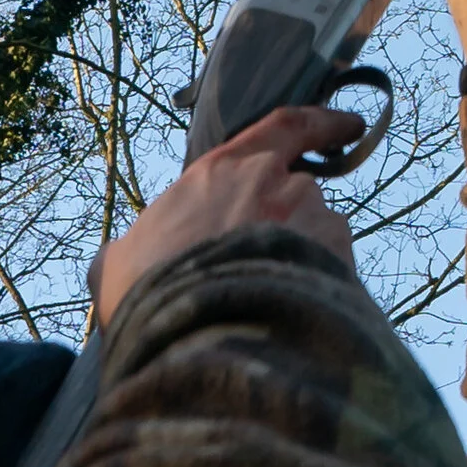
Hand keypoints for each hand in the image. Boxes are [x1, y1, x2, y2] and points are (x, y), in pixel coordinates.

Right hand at [89, 106, 362, 324]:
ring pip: (319, 231)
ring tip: (276, 307)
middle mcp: (273, 182)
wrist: (196, 343)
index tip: (349, 127)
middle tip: (274, 266)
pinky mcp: (337, 257)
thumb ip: (133, 245)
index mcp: (220, 171)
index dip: (321, 124)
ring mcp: (310, 217)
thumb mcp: (117, 264)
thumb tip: (124, 256)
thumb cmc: (147, 299)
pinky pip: (337, 267)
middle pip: (298, 190)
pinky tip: (297, 319)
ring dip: (306, 259)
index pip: (284, 126)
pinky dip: (323, 287)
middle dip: (293, 223)